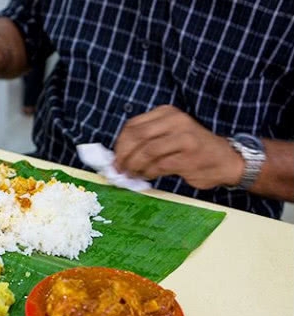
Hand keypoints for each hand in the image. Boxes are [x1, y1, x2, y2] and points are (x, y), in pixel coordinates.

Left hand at [114, 105, 243, 189]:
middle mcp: (175, 121)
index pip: (132, 126)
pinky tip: (148, 176)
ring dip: (135, 166)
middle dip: (123, 156)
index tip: (115, 158)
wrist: (227, 160)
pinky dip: (149, 173)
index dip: (119, 144)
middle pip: (136, 137)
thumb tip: (119, 156)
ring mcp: (183, 137)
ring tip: (133, 174)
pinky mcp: (188, 156)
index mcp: (167, 113)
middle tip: (119, 169)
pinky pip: (159, 165)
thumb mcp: (169, 134)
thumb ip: (147, 139)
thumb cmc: (193, 149)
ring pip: (146, 151)